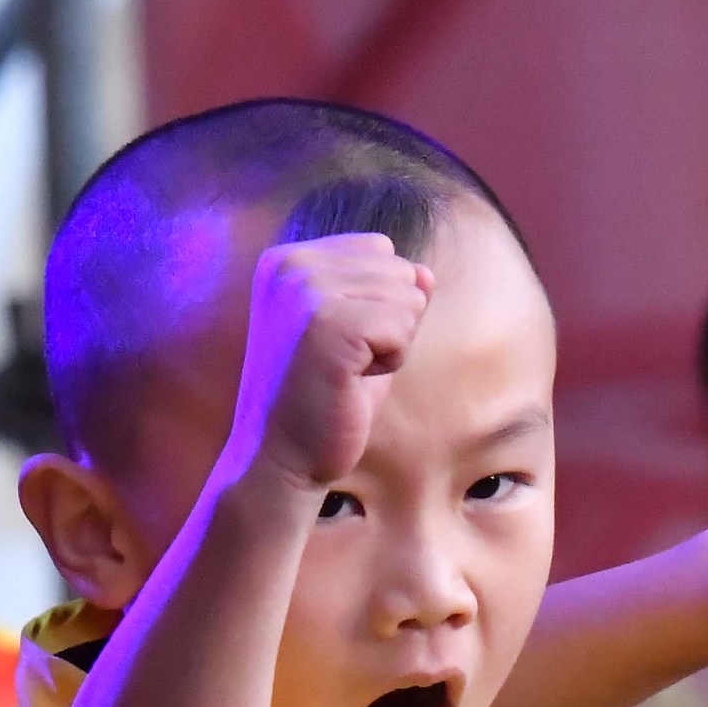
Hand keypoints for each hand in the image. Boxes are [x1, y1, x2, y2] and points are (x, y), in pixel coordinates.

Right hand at [226, 233, 433, 491]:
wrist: (281, 456)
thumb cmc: (321, 397)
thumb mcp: (357, 332)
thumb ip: (387, 293)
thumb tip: (426, 274)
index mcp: (287, 258)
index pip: (379, 250)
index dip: (377, 303)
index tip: (337, 342)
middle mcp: (291, 265)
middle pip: (398, 270)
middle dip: (388, 323)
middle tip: (342, 362)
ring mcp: (305, 291)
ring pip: (407, 296)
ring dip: (390, 344)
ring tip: (346, 371)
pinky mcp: (326, 323)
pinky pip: (402, 326)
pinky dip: (391, 361)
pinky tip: (352, 380)